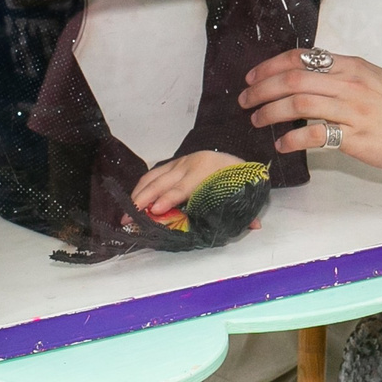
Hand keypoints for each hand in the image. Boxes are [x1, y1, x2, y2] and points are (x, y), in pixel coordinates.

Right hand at [129, 150, 248, 222]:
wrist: (234, 157)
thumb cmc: (236, 177)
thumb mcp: (242, 191)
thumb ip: (246, 210)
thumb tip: (255, 225)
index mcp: (207, 171)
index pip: (183, 187)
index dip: (169, 199)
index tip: (157, 209)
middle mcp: (190, 165)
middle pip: (162, 183)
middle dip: (145, 200)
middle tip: (131, 217)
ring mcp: (179, 163)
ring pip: (153, 177)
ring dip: (138, 194)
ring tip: (127, 213)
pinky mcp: (172, 164)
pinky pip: (153, 174)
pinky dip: (141, 187)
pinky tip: (133, 200)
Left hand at [237, 49, 381, 177]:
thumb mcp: (376, 82)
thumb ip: (345, 80)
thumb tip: (312, 84)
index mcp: (352, 67)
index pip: (302, 57)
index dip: (271, 66)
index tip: (253, 76)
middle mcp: (349, 83)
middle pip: (293, 78)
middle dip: (261, 88)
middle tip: (245, 100)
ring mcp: (352, 109)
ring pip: (298, 103)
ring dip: (270, 112)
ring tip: (257, 121)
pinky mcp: (355, 136)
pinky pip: (315, 134)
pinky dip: (293, 140)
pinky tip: (283, 145)